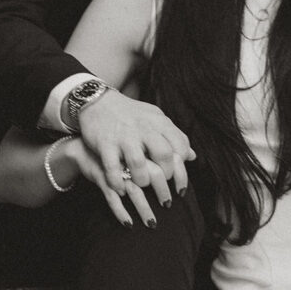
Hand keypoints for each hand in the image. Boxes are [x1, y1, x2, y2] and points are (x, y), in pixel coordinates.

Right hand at [65, 136, 173, 228]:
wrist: (91, 127)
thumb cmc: (126, 134)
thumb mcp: (150, 131)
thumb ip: (171, 143)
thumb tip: (193, 156)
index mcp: (150, 137)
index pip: (171, 157)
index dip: (180, 175)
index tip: (182, 190)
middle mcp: (135, 148)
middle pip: (155, 173)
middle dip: (163, 191)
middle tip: (168, 204)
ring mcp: (117, 162)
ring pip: (134, 187)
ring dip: (144, 208)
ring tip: (153, 223)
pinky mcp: (102, 171)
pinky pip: (111, 196)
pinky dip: (120, 211)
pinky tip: (128, 223)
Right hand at [77, 89, 194, 196]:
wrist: (98, 101)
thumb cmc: (131, 114)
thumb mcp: (156, 118)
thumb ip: (174, 136)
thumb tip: (192, 156)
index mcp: (158, 122)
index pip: (179, 145)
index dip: (182, 166)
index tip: (178, 178)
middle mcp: (143, 128)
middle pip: (163, 154)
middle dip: (166, 173)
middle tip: (162, 181)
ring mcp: (124, 137)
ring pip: (139, 164)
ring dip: (143, 180)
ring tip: (142, 183)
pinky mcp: (105, 145)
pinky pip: (112, 169)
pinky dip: (117, 182)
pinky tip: (121, 188)